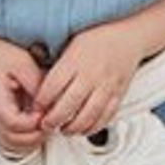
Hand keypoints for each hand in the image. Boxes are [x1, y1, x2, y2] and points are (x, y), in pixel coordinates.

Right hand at [0, 40, 44, 156]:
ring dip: (32, 140)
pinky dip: (27, 141)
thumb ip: (36, 83)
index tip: (43, 112)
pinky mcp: (4, 122)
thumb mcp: (22, 62)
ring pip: (11, 146)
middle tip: (48, 120)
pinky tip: (38, 127)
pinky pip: (12, 143)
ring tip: (44, 123)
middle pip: (11, 140)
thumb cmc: (2, 56)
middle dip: (35, 135)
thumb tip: (48, 104)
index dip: (31, 122)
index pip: (10, 122)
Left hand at [33, 21, 145, 136]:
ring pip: (88, 115)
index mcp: (75, 60)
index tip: (35, 107)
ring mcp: (107, 85)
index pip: (52, 87)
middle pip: (68, 105)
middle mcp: (91, 74)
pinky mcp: (119, 93)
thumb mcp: (71, 42)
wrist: (129, 34)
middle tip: (46, 124)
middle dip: (53, 120)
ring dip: (73, 127)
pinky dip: (94, 127)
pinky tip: (84, 129)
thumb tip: (35, 81)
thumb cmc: (98, 37)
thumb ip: (56, 65)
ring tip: (64, 129)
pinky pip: (107, 116)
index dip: (40, 102)